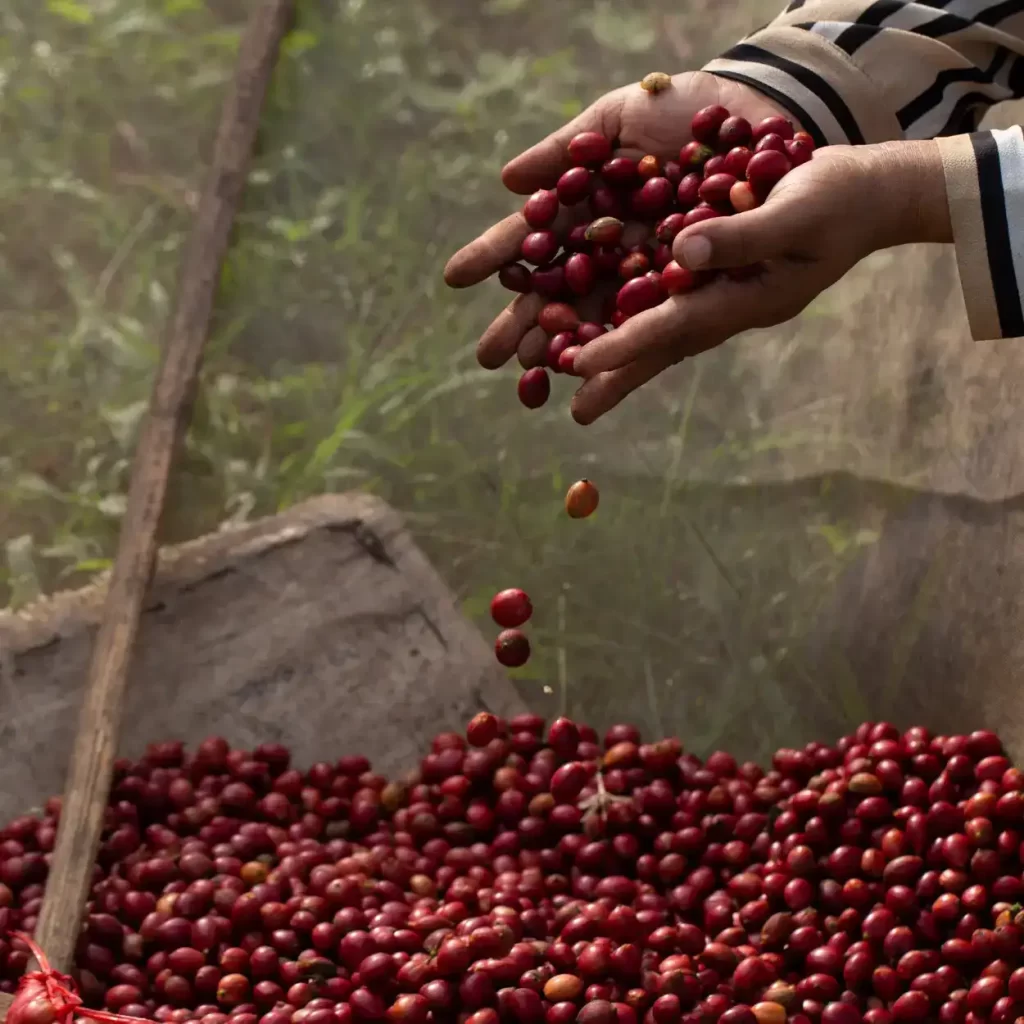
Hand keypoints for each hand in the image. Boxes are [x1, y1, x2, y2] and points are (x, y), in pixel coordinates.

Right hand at [443, 71, 793, 368]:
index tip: (456, 277)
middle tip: (489, 357)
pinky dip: (628, 358)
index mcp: (585, 208)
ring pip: (598, 320)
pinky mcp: (689, 294)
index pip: (530, 237)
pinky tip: (596, 380)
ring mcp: (647, 275)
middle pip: (558, 293)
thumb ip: (564, 146)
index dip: (494, 257)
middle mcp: (609, 249)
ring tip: (535, 376)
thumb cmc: (685, 109)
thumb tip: (507, 180)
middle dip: (524, 324)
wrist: (761, 114)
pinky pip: (657, 332)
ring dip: (566, 349)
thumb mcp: (620, 118)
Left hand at [570, 139, 951, 423]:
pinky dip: (639, 313)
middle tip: (576, 411)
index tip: (580, 364)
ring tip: (577, 375)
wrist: (870, 194)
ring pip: (664, 328)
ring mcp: (726, 293)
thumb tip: (683, 250)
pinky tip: (605, 314)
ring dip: (623, 352)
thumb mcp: (800, 210)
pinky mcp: (722, 272)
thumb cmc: (843, 200)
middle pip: (663, 346)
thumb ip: (745, 235)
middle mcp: (729, 305)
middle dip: (619, 375)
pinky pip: (673, 299)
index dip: (626, 345)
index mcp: (747, 300)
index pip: (675, 327)